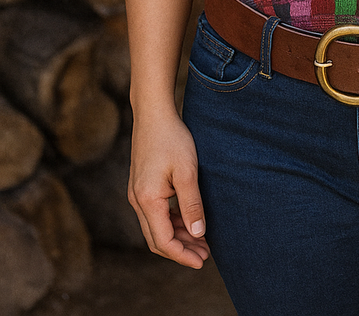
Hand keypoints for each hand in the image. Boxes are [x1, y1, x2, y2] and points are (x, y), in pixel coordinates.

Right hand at [128, 110, 209, 267]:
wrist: (153, 113)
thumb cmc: (172, 139)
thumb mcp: (187, 172)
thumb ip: (192, 204)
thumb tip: (198, 233)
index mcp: (147, 200)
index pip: (163, 242)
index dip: (182, 255)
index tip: (202, 261)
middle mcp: (137, 201)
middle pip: (157, 239)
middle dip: (181, 249)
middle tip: (205, 254)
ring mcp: (137, 194)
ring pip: (156, 227)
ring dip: (178, 236)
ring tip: (201, 240)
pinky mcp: (141, 186)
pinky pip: (155, 214)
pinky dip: (172, 222)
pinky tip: (189, 220)